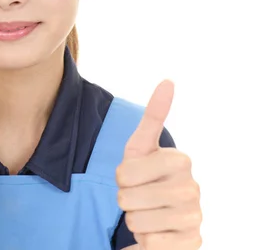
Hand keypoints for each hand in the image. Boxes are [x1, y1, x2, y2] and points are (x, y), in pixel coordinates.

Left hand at [116, 80, 201, 248]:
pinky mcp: (190, 243)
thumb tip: (168, 80)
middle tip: (140, 195)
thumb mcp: (141, 147)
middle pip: (126, 198)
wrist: (162, 214)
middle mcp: (192, 187)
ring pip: (135, 221)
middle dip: (125, 199)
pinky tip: (157, 232)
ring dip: (134, 220)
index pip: (124, 173)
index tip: (134, 175)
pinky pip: (149, 243)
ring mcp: (194, 216)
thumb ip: (153, 115)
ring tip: (148, 212)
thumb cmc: (147, 176)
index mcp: (180, 160)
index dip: (121, 177)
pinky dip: (145, 240)